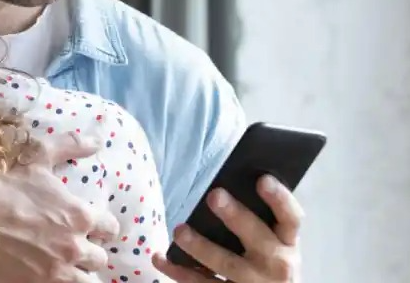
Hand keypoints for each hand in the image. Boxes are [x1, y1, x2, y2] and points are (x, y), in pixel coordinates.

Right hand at [0, 132, 119, 282]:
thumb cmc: (3, 180)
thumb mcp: (39, 155)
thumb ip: (72, 145)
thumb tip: (97, 140)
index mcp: (80, 215)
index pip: (110, 228)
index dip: (103, 225)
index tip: (94, 224)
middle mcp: (74, 246)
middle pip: (99, 258)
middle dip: (90, 250)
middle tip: (76, 244)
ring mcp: (56, 270)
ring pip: (86, 280)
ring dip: (80, 272)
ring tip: (66, 264)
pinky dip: (62, 282)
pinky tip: (51, 275)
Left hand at [152, 175, 302, 281]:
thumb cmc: (267, 260)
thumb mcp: (273, 241)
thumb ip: (256, 218)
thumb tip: (223, 185)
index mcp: (287, 242)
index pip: (290, 217)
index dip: (279, 198)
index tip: (262, 179)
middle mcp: (276, 264)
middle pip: (256, 238)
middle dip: (235, 216)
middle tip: (214, 196)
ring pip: (226, 264)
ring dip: (201, 247)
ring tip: (180, 230)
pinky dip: (179, 271)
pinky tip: (160, 258)